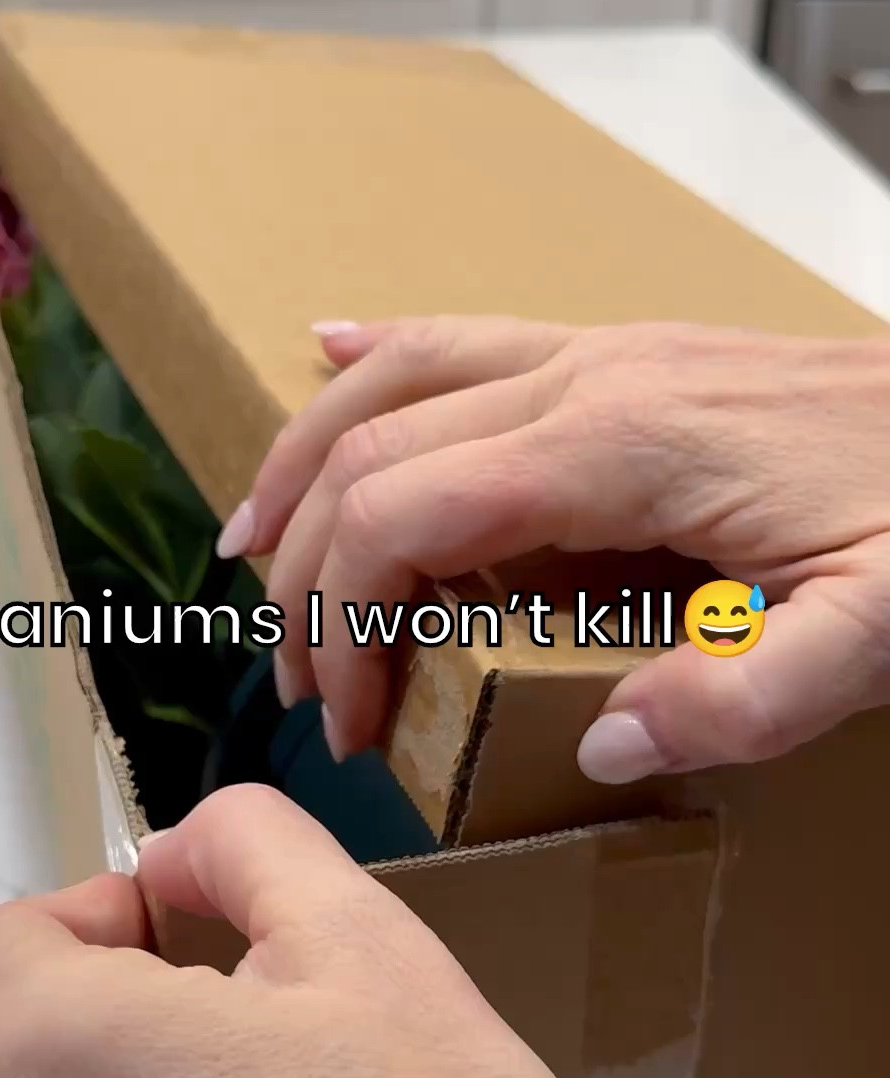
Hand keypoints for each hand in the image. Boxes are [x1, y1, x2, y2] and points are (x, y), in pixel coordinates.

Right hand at [227, 316, 889, 781]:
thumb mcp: (883, 632)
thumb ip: (753, 697)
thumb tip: (609, 743)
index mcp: (620, 447)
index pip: (403, 516)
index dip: (343, 624)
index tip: (351, 724)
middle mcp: (586, 377)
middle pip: (371, 449)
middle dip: (304, 569)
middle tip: (299, 682)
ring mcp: (601, 351)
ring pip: (398, 375)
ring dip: (304, 455)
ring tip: (251, 541)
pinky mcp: (624, 352)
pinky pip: (467, 333)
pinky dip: (379, 354)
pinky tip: (329, 348)